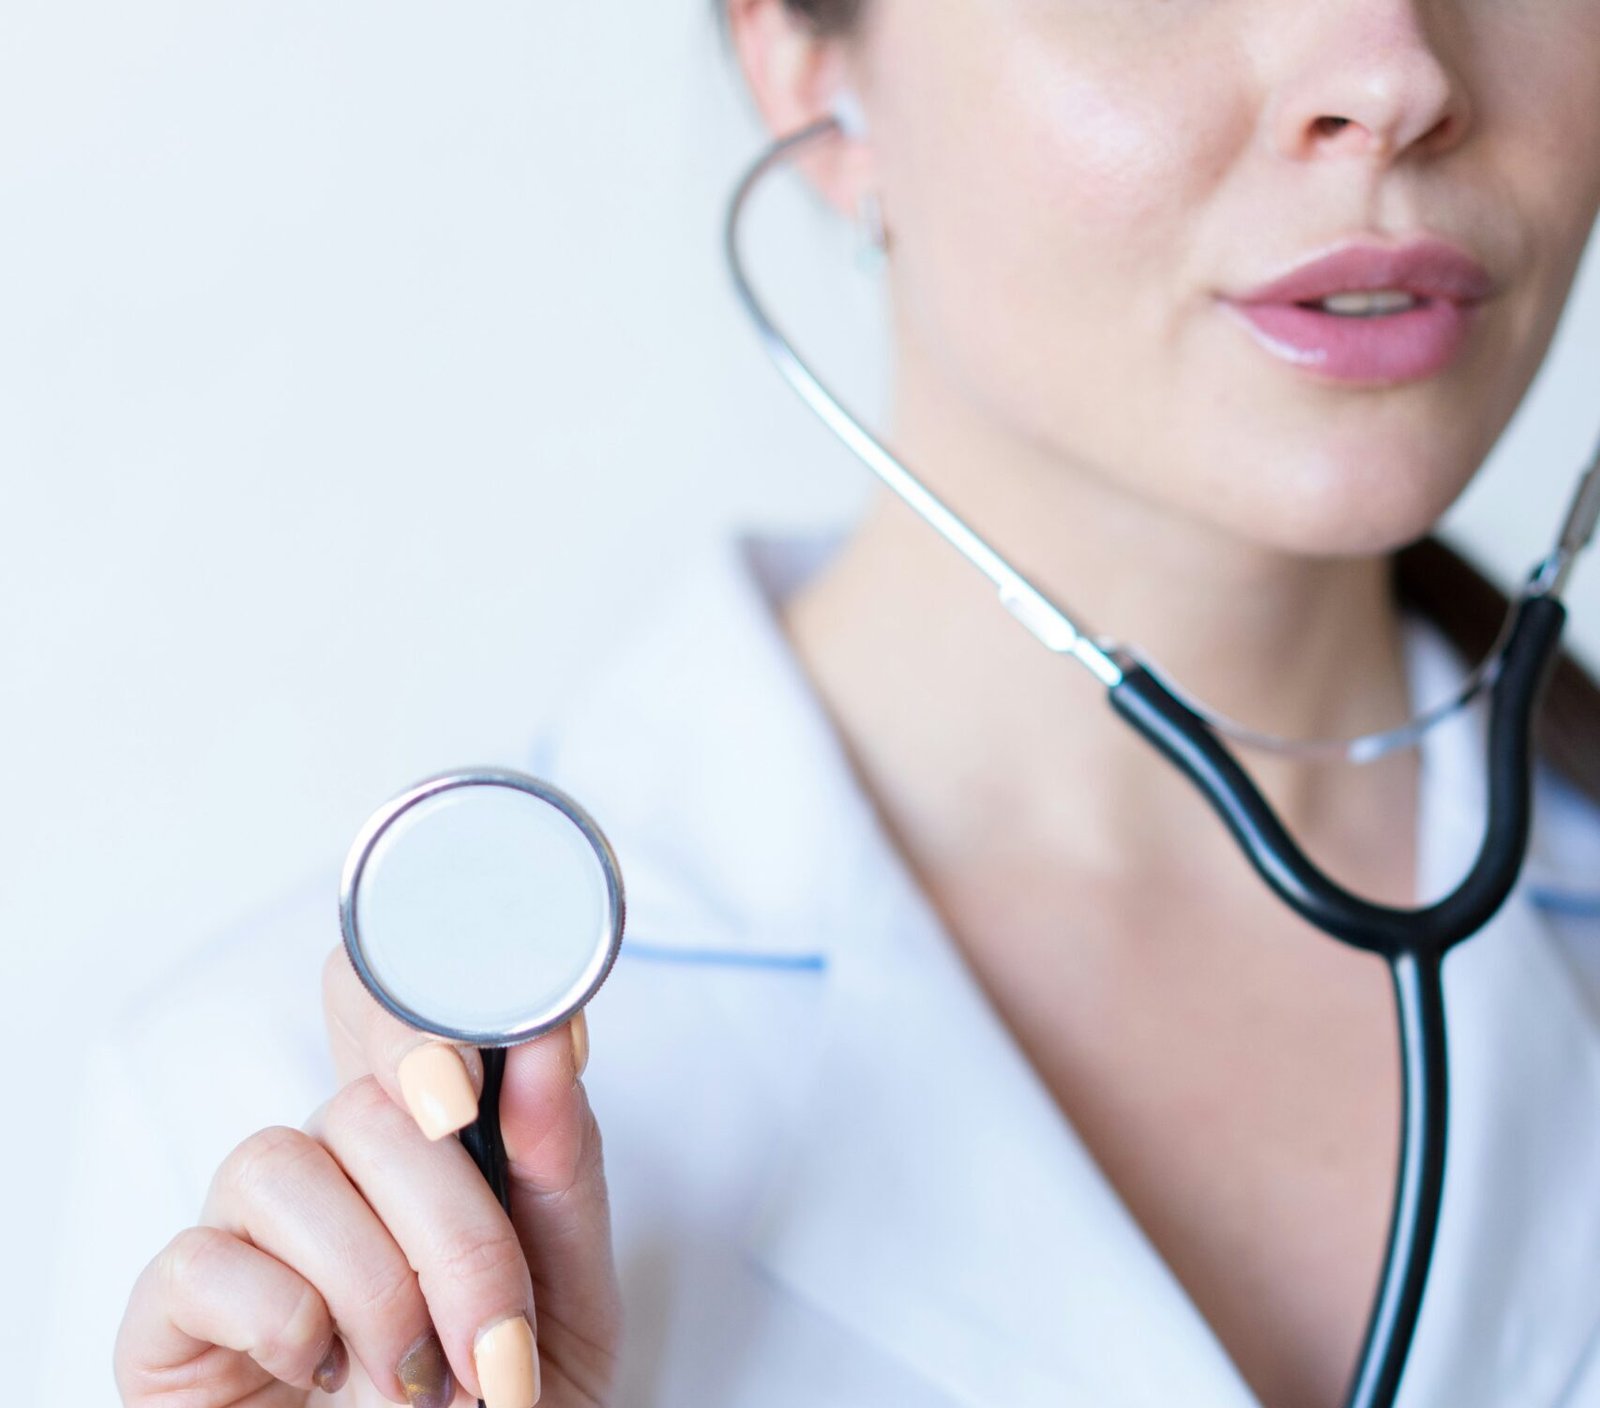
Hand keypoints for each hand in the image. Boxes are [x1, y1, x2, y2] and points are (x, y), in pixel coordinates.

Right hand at [113, 946, 620, 1406]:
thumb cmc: (509, 1398)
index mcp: (429, 1137)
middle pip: (366, 1102)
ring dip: (377, 1289)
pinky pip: (205, 1259)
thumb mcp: (570, 1283)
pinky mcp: (174, 1313)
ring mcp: (250, 1230)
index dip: (412, 1001)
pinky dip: (286, 1323)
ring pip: (282, 1163)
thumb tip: (550, 1035)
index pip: (388, 1003)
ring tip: (420, 1388)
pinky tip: (323, 1376)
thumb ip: (560, 1159)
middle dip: (454, 1231)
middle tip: (498, 1345)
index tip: (472, 1081)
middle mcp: (334, 1165)